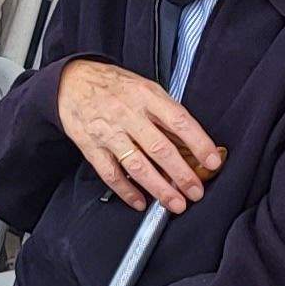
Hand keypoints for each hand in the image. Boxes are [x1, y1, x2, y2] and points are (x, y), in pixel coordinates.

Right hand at [55, 59, 221, 210]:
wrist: (71, 82)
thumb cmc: (114, 86)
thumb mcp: (145, 88)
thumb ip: (166, 114)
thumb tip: (193, 142)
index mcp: (146, 96)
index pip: (179, 120)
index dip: (199, 142)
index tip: (213, 161)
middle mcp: (128, 114)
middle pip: (160, 148)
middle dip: (182, 174)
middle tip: (196, 192)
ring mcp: (109, 132)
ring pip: (137, 165)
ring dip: (159, 188)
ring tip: (175, 203)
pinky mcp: (91, 147)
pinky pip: (111, 174)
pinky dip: (127, 191)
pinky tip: (140, 202)